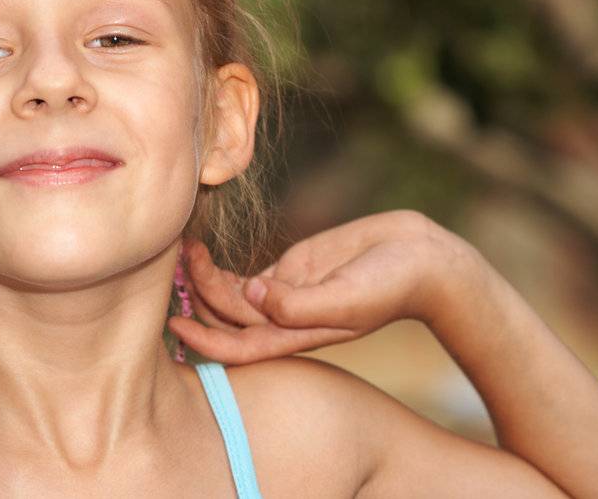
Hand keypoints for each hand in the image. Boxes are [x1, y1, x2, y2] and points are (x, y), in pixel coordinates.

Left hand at [168, 209, 476, 363]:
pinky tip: (199, 250)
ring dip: (206, 279)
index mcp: (298, 336)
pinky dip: (220, 268)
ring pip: (232, 296)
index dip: (205, 342)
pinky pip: (245, 277)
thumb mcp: (346, 298)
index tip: (174, 326)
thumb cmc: (392, 285)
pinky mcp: (291, 271)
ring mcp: (287, 295)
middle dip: (199, 299)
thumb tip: (252, 294)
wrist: (423, 261)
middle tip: (176, 266)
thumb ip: (299, 303)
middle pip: (229, 320)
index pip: (240, 348)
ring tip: (186, 249)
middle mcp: (287, 320)